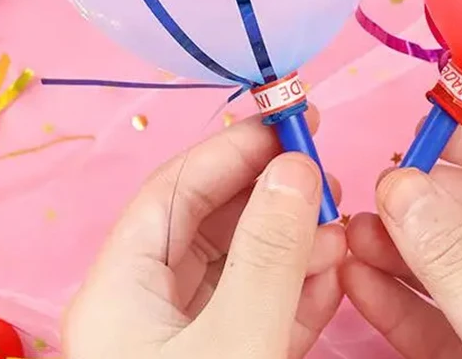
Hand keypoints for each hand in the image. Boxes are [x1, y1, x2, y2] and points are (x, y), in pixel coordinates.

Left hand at [65, 107, 345, 358]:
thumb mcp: (235, 339)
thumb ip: (267, 252)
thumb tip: (297, 166)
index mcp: (120, 288)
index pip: (176, 188)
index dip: (235, 148)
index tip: (294, 124)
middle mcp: (145, 305)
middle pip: (211, 222)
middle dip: (273, 193)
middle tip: (327, 176)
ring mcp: (183, 338)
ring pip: (240, 265)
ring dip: (294, 242)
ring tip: (341, 231)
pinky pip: (258, 309)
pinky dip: (297, 289)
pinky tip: (334, 274)